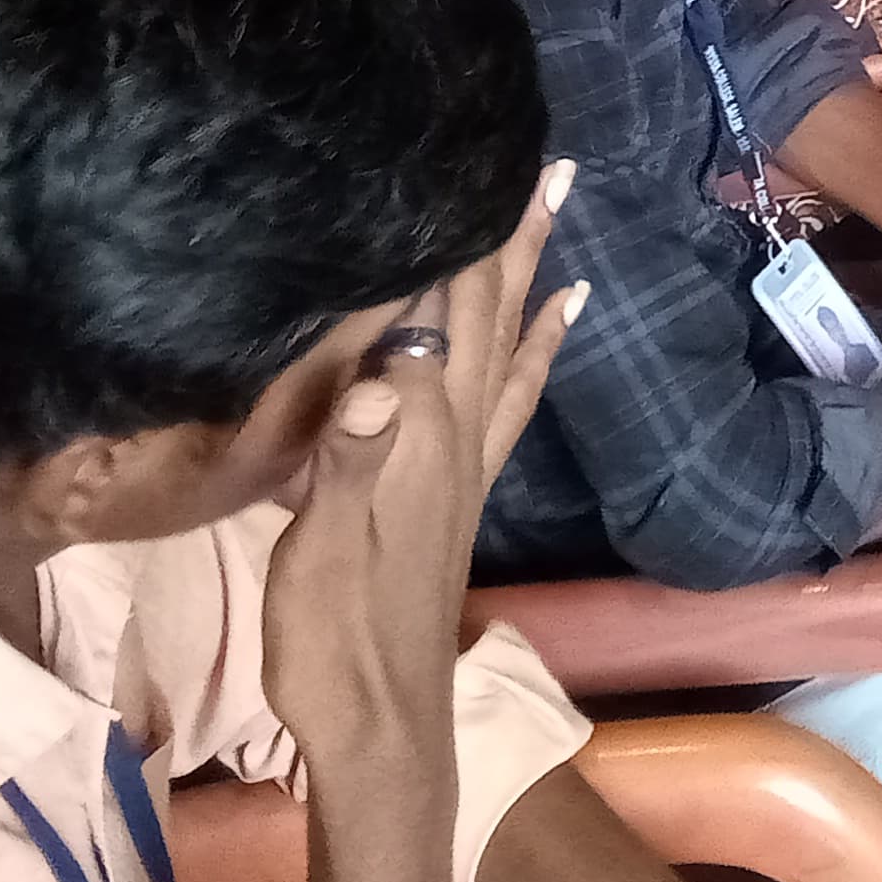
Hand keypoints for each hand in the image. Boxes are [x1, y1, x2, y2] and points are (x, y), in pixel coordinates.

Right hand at [265, 168, 585, 766]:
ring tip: (560, 202)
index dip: (460, 235)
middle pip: (489, 311)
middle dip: (512, 231)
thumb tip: (376, 383)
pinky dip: (539, 344)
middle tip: (551, 155)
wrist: (380, 726)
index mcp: (419, 433)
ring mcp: (465, 460)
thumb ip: (347, 465)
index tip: (479, 156)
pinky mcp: (461, 489)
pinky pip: (514, 393)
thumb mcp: (321, 553)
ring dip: (530, 271)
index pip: (446, 311)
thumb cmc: (334, 639)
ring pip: (507, 340)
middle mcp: (457, 433)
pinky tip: (559, 314)